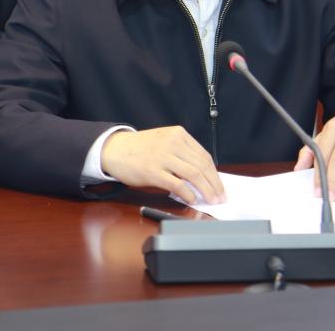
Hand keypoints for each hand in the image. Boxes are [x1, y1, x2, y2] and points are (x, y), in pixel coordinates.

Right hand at [101, 126, 225, 204]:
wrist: (114, 149)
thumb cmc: (140, 149)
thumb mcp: (164, 142)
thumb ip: (182, 154)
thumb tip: (202, 176)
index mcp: (178, 134)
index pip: (204, 155)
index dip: (215, 173)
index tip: (220, 185)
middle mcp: (172, 143)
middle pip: (202, 165)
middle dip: (214, 184)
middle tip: (220, 197)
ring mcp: (162, 156)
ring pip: (193, 174)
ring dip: (205, 190)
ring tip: (210, 200)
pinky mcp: (152, 171)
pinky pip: (177, 184)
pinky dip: (187, 193)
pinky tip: (192, 199)